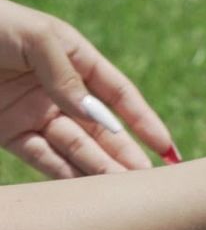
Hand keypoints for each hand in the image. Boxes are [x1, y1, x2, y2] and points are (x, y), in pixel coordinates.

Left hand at [0, 0, 176, 176]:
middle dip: (124, 153)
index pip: (118, 95)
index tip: (166, 146)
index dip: (143, 120)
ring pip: (74, 147)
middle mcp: (60, 90)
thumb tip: (94, 115)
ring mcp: (35, 112)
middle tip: (146, 180)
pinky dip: (61, 172)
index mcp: (76, 59)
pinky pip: (40, 156)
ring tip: (120, 189)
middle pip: (100, 128)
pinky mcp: (7, 131)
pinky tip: (82, 188)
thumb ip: (67, 77)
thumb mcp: (37, 39)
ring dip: (97, 167)